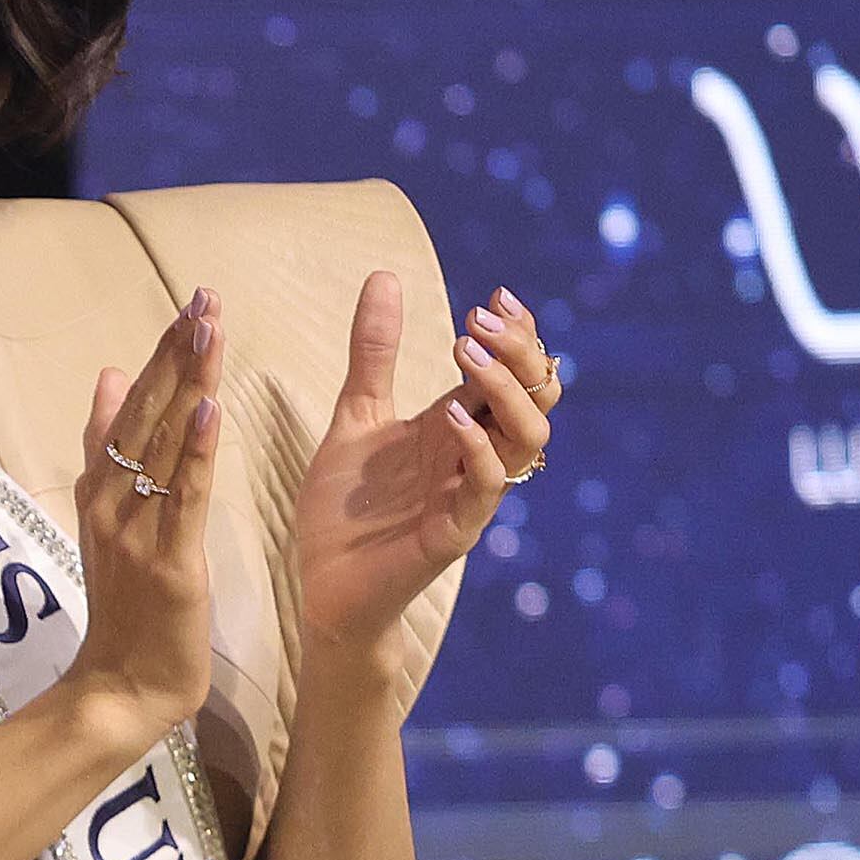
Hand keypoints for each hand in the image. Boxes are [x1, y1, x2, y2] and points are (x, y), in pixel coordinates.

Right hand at [59, 287, 225, 746]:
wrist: (120, 688)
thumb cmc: (125, 611)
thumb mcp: (108, 522)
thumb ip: (106, 451)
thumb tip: (105, 377)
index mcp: (100, 490)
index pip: (131, 408)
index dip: (160, 355)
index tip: (188, 305)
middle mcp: (112, 502)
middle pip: (146, 414)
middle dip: (177, 354)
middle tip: (205, 297)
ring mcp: (137, 531)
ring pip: (167, 444)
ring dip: (189, 383)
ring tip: (209, 330)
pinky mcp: (170, 563)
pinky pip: (186, 497)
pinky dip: (199, 450)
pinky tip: (212, 407)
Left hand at [291, 275, 562, 655]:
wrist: (321, 585)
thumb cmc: (345, 509)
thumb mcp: (356, 415)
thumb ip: (373, 353)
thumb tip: (384, 275)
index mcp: (459, 426)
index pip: (516, 372)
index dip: (517, 334)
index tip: (491, 296)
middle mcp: (474, 457)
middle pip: (537, 397)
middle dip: (519, 352)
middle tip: (479, 320)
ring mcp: (469, 496)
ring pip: (528, 439)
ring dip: (505, 391)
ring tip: (466, 356)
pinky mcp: (452, 534)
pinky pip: (488, 488)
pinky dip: (477, 448)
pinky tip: (450, 416)